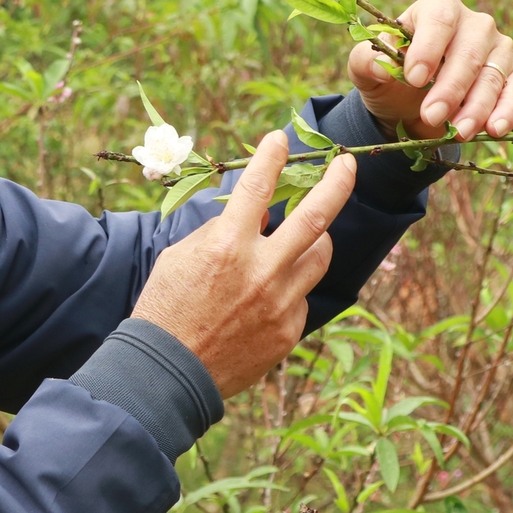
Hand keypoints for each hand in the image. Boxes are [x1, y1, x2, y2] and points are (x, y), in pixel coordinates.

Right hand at [131, 133, 356, 398]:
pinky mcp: (288, 330)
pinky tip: (263, 298)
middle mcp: (260, 270)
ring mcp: (279, 303)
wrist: (168, 375)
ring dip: (316, 239)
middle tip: (347, 164)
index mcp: (226, 246)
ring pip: (319, 256)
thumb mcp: (180, 257)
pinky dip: (288, 287)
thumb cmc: (165, 308)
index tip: (279, 138)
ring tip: (305, 236)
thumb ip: (220, 232)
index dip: (271, 156)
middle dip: (337, 183)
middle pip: (315, 217)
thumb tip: (256, 215)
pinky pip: (300, 296)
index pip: (257, 186)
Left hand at [349, 0, 512, 141]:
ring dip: (477, 106)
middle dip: (451, 87)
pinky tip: (495, 130)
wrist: (411, 105)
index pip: (439, 19)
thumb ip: (366, 61)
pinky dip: (508, 110)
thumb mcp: (367, 69)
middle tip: (431, 116)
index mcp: (438, 8)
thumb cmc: (392, 77)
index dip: (429, 48)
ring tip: (459, 133)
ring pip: (493, 74)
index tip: (414, 79)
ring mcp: (498, 47)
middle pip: (470, 50)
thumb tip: (382, 68)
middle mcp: (474, 22)